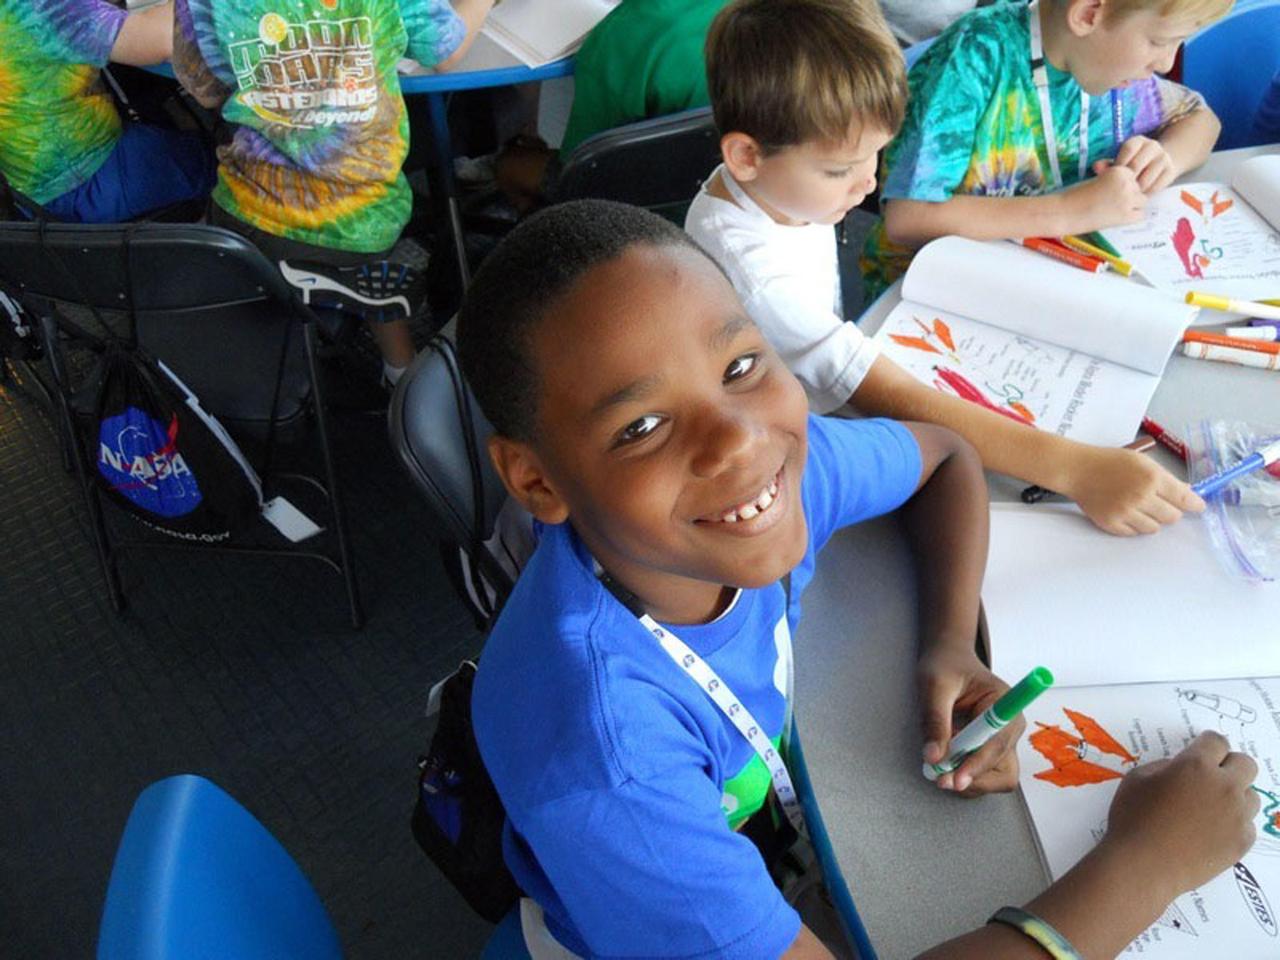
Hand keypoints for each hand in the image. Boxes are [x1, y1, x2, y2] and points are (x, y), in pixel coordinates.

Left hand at [917, 645, 1023, 795]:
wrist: (949, 659)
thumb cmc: (945, 665)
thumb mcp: (934, 686)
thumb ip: (934, 721)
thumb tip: (933, 758)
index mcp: (1005, 703)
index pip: (997, 744)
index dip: (978, 765)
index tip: (957, 779)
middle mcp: (1010, 727)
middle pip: (1004, 771)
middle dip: (973, 779)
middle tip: (940, 777)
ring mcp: (1002, 741)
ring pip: (995, 779)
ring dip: (967, 778)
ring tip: (940, 761)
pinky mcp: (990, 750)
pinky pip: (982, 774)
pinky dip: (962, 773)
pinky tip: (945, 756)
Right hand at [1059, 445, 1203, 535]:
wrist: (1078, 470)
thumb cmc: (1109, 462)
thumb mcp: (1142, 462)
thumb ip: (1165, 478)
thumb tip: (1186, 492)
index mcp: (1152, 478)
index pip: (1184, 498)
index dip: (1194, 504)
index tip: (1198, 507)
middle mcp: (1141, 496)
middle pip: (1172, 517)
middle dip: (1170, 511)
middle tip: (1160, 504)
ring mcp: (1125, 512)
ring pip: (1154, 528)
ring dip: (1152, 520)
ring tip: (1140, 507)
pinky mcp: (1112, 523)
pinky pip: (1134, 533)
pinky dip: (1134, 525)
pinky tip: (1126, 512)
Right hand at [1061, 163, 1146, 232]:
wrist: (1065, 212)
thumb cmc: (1077, 197)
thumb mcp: (1099, 180)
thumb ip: (1116, 181)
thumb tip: (1135, 188)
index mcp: (1120, 171)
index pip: (1134, 177)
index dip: (1124, 186)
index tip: (1110, 193)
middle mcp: (1127, 183)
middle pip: (1139, 189)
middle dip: (1129, 197)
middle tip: (1110, 204)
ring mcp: (1128, 200)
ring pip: (1142, 202)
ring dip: (1132, 207)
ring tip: (1113, 211)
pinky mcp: (1126, 216)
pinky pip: (1140, 215)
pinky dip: (1131, 218)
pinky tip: (1116, 218)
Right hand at [1102, 732, 1258, 901]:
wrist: (1143, 866)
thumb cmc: (1133, 819)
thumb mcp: (1137, 778)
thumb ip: (1165, 766)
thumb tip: (1181, 769)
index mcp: (1196, 766)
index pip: (1217, 741)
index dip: (1208, 744)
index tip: (1202, 750)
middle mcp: (1224, 787)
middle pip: (1246, 764)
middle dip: (1230, 765)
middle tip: (1212, 776)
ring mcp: (1237, 816)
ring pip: (1251, 795)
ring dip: (1235, 796)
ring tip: (1211, 808)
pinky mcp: (1242, 842)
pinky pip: (1248, 824)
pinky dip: (1234, 824)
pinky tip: (1211, 831)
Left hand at [1112, 136, 1178, 193]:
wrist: (1157, 164)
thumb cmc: (1131, 164)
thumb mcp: (1120, 161)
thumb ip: (1108, 165)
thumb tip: (1096, 166)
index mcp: (1138, 141)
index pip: (1129, 148)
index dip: (1120, 163)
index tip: (1114, 175)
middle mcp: (1153, 146)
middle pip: (1137, 164)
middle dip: (1126, 179)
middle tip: (1121, 188)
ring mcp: (1163, 157)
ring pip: (1146, 178)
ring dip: (1135, 190)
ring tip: (1129, 193)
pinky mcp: (1170, 170)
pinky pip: (1156, 186)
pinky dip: (1146, 193)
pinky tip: (1140, 195)